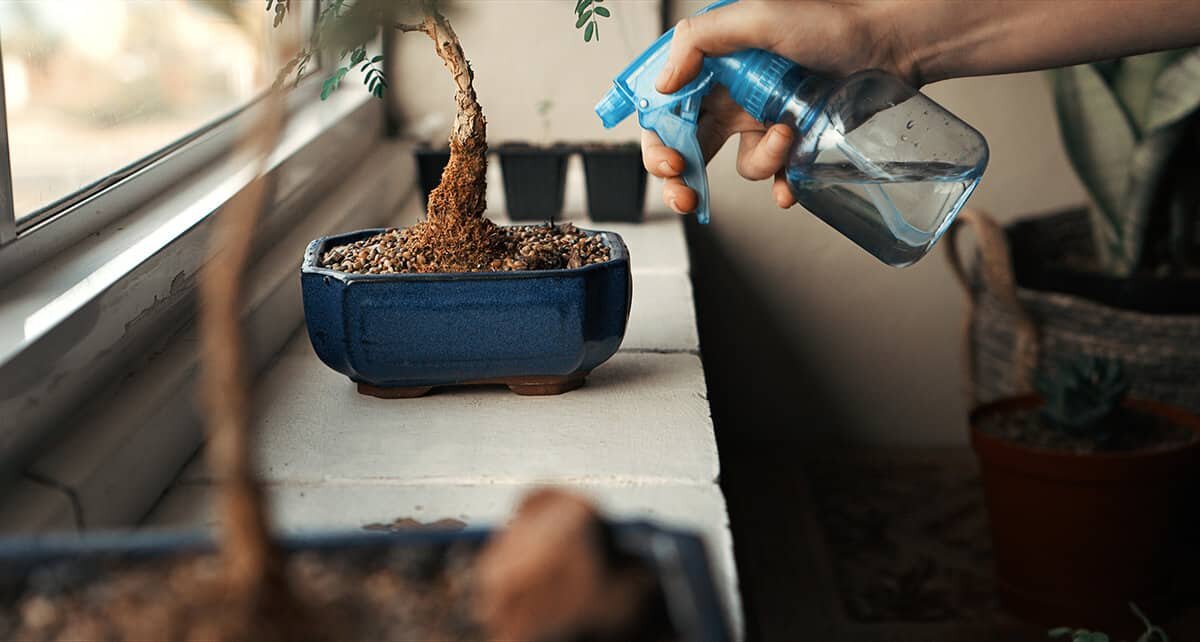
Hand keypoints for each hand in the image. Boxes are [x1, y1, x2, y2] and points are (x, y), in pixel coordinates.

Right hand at [642, 0, 914, 214]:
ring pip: (743, 166)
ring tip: (789, 134)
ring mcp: (767, 122)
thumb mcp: (757, 17)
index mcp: (716, 69)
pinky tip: (791, 188)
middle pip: (690, 148)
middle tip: (686, 197)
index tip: (671, 164)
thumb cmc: (831, 20)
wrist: (891, 41)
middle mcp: (737, 97)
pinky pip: (780, 176)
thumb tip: (663, 84)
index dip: (659, 143)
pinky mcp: (799, 141)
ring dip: (761, 162)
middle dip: (682, 179)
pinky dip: (783, 186)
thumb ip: (700, 41)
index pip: (668, 112)